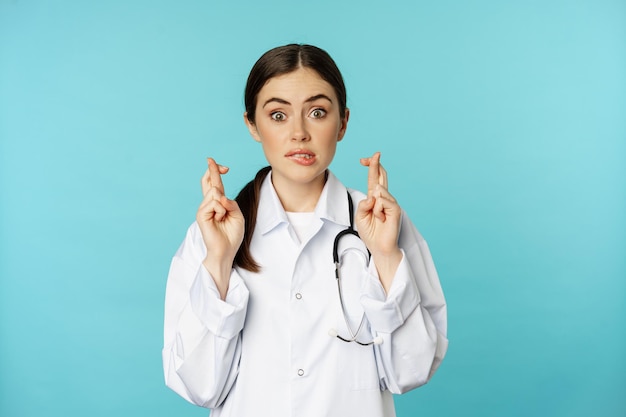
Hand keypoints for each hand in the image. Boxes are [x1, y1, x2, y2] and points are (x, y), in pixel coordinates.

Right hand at [196, 158, 244, 297]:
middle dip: (212, 169)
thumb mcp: (237, 215)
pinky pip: (213, 203)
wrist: (226, 251)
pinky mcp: (201, 215)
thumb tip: (219, 195)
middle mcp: (209, 204)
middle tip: (211, 159)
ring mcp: (204, 209)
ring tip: (223, 216)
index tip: (221, 165)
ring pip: (214, 192)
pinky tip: (220, 218)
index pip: (214, 184)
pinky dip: (220, 209)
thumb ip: (231, 203)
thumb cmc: (232, 234)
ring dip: (223, 203)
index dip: (215, 172)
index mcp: (218, 203)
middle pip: (208, 181)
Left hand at [355, 152, 402, 291]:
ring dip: (373, 205)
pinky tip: (381, 217)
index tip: (365, 159)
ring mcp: (391, 203)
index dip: (371, 168)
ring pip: (379, 192)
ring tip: (376, 217)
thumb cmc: (370, 232)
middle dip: (376, 165)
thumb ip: (363, 204)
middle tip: (375, 154)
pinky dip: (379, 209)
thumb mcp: (360, 216)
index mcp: (375, 198)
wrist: (379, 247)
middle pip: (381, 177)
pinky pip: (384, 201)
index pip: (374, 179)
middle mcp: (384, 198)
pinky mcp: (396, 210)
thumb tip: (373, 195)